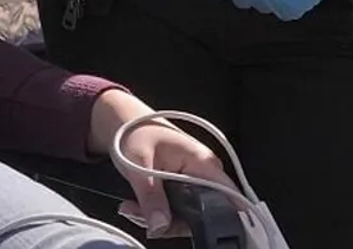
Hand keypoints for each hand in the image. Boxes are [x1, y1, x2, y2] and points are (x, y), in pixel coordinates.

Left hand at [88, 89, 232, 237]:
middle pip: (204, 214)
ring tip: (133, 209)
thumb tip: (160, 226)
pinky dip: (156, 214)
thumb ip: (151, 197)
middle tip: (143, 217)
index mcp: (202, 161)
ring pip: (187, 216)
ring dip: (159, 219)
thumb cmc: (135, 131)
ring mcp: (194, 180)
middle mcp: (204, 172)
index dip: (223, 217)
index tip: (203, 231)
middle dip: (172, 223)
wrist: (123, 121)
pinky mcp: (182, 187)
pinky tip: (137, 206)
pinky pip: (177, 210)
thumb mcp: (138, 164)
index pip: (229, 194)